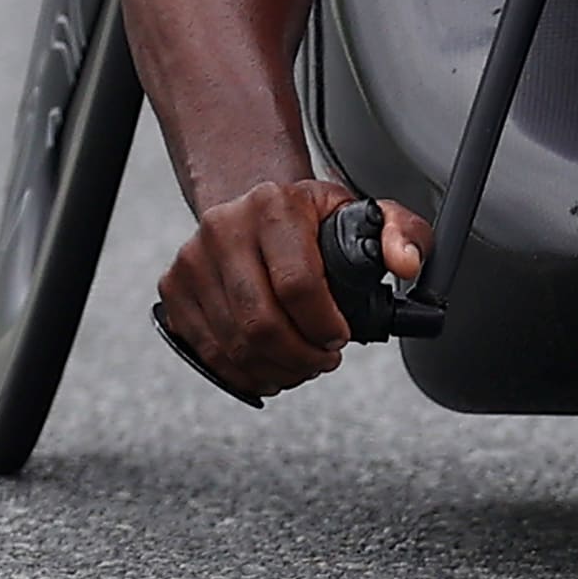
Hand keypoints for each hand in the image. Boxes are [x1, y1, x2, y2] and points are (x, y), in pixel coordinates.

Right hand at [153, 179, 428, 401]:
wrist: (253, 207)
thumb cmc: (312, 218)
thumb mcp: (366, 213)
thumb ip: (402, 233)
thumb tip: (405, 262)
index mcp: (274, 206)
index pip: (297, 283)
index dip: (323, 325)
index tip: (340, 338)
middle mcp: (224, 229)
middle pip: (260, 322)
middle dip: (300, 356)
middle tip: (323, 361)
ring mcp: (192, 260)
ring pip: (232, 343)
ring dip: (274, 369)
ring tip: (302, 367)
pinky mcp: (173, 288)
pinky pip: (206, 349)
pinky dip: (241, 372)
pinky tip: (270, 368)